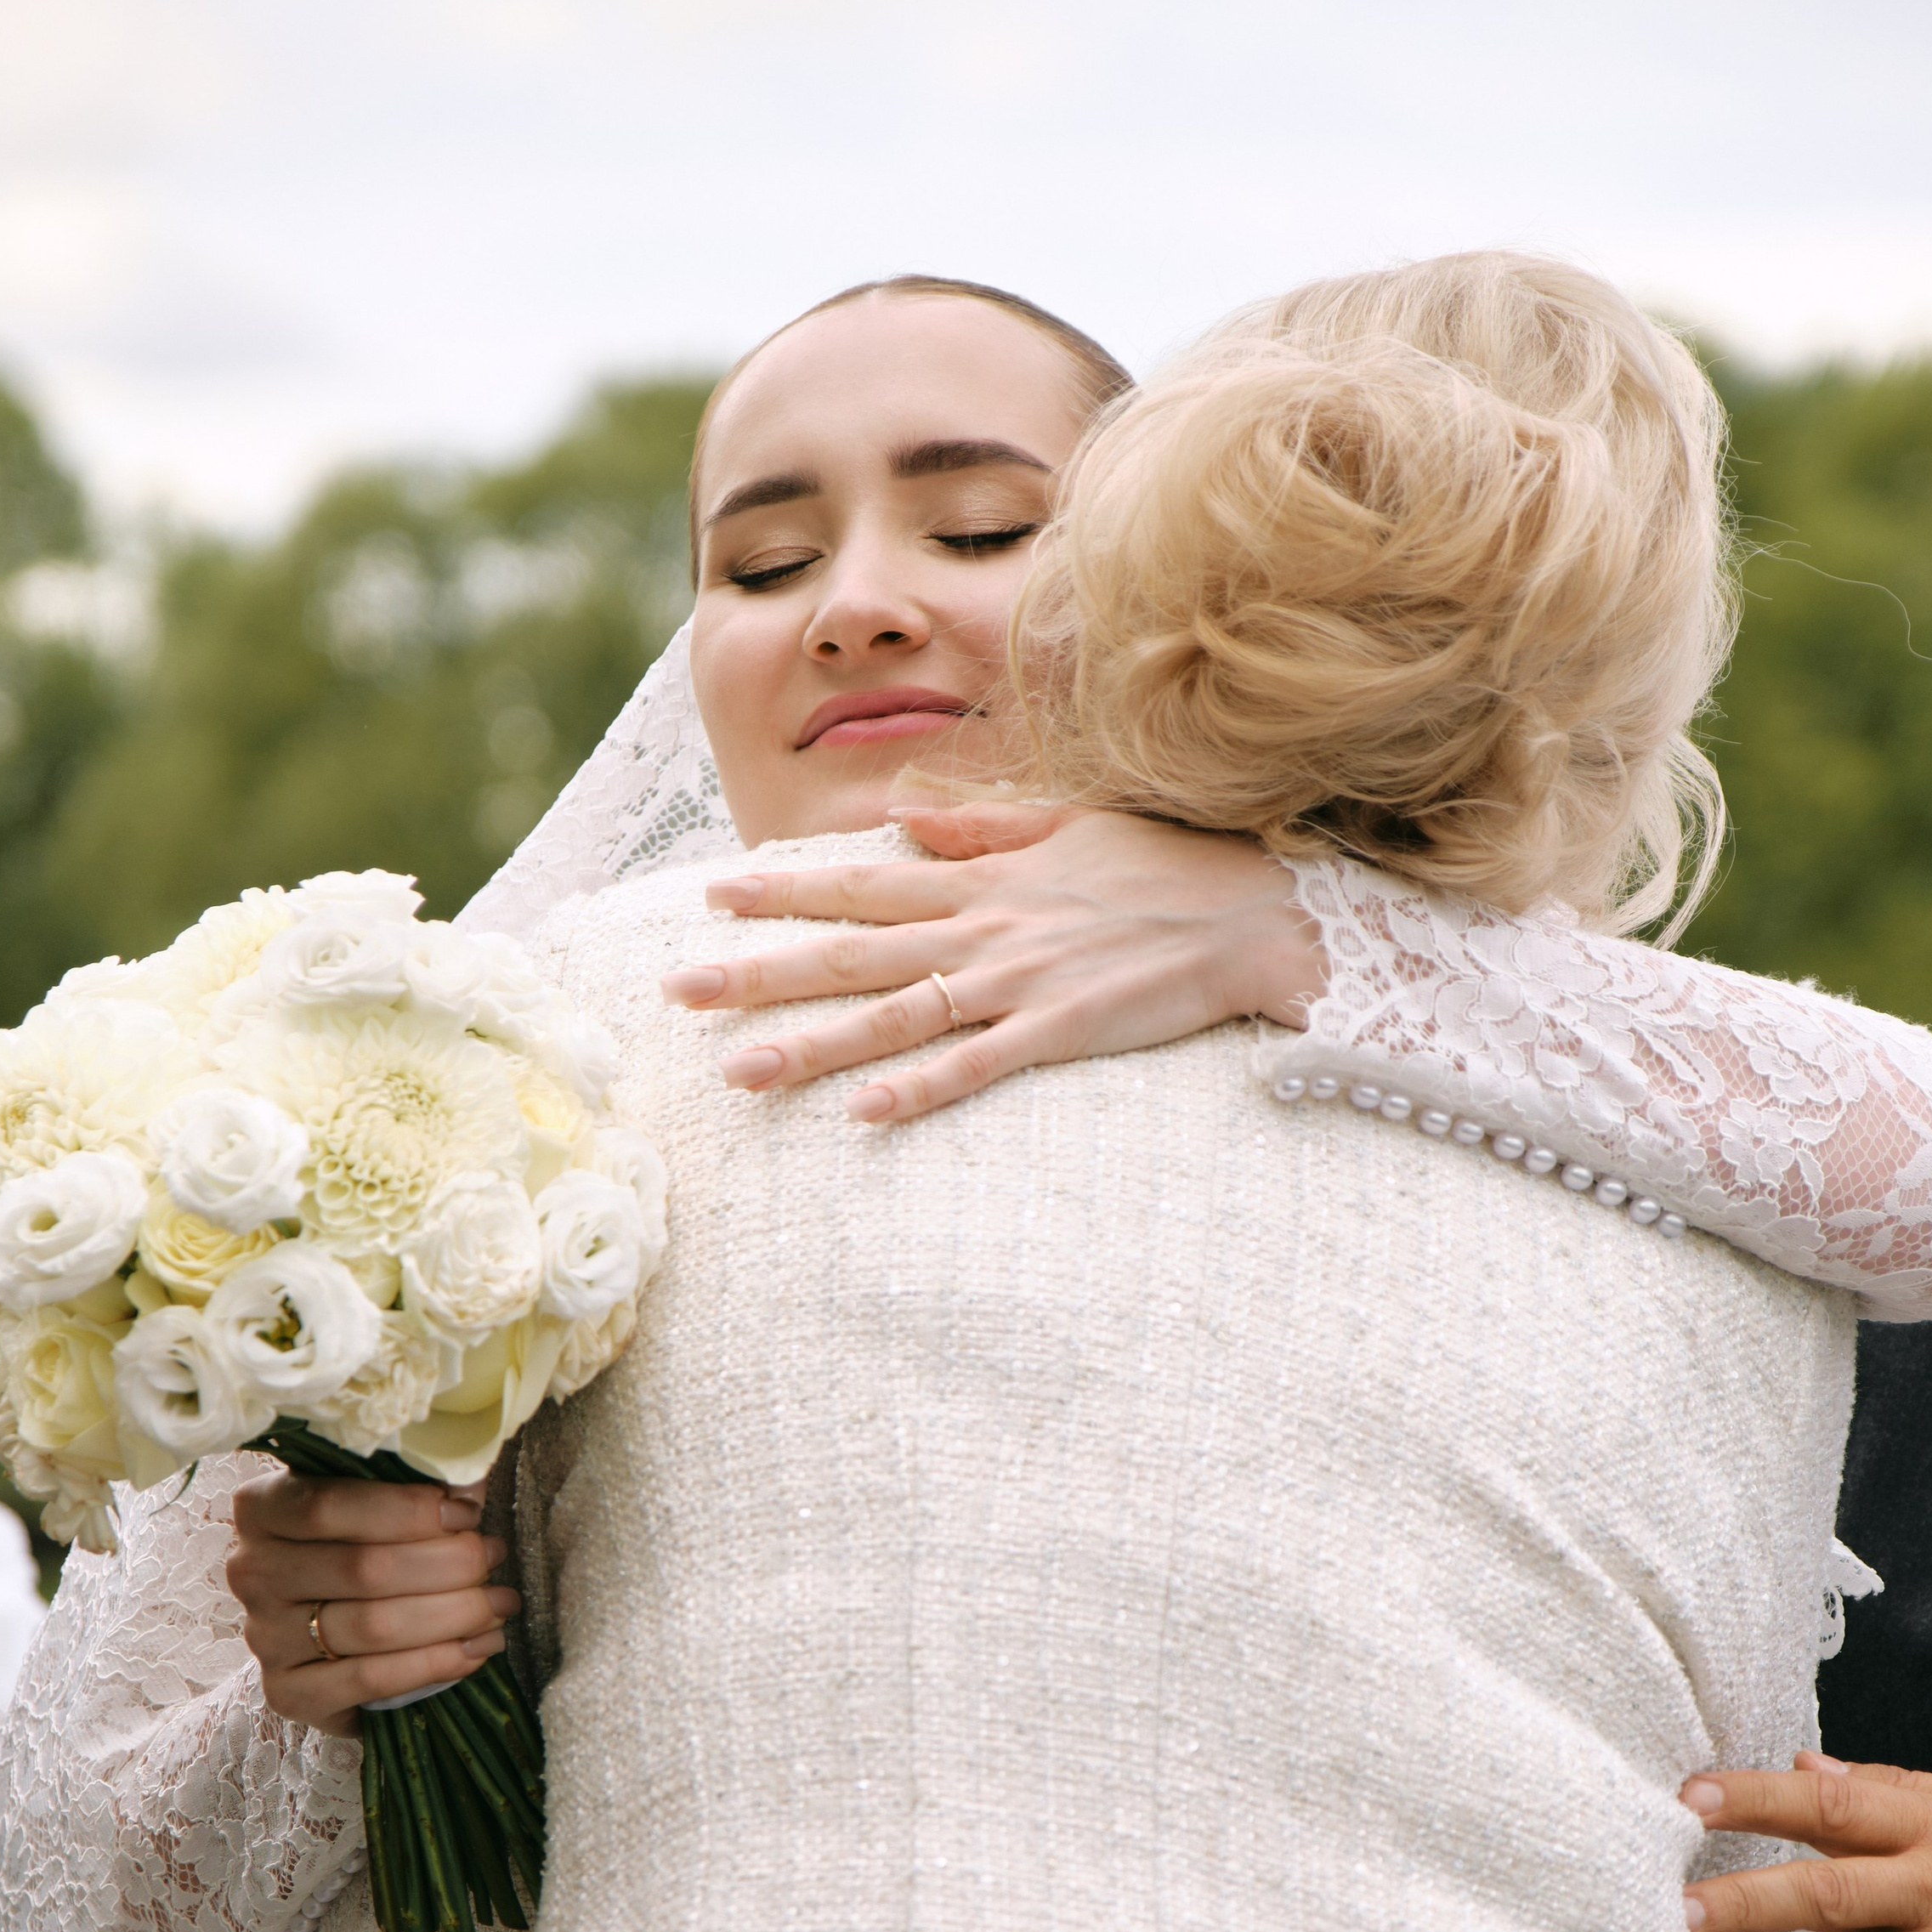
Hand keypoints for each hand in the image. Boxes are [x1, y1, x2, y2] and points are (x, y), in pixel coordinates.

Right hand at [226, 1472, 520, 1739]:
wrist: (331, 1635)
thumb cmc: (364, 1549)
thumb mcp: (376, 1502)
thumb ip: (413, 1484)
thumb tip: (469, 1481)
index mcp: (261, 1509)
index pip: (327, 1506)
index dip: (407, 1510)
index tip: (467, 1513)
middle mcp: (252, 1573)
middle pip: (363, 1568)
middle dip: (448, 1563)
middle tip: (494, 1557)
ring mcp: (265, 1637)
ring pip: (373, 1626)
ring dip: (454, 1614)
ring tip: (500, 1603)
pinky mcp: (287, 1693)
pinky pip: (370, 1680)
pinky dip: (435, 1664)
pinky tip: (476, 1649)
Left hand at [660, 804, 1327, 1122]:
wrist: (1254, 911)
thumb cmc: (1166, 867)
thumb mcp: (1066, 824)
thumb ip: (979, 826)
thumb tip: (904, 817)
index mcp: (979, 878)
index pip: (859, 881)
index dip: (781, 890)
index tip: (710, 897)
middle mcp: (982, 927)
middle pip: (849, 951)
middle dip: (758, 970)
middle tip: (676, 989)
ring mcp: (1017, 982)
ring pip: (893, 1016)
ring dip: (812, 1044)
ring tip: (737, 1070)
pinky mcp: (1059, 1030)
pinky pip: (976, 1067)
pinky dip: (920, 1089)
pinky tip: (864, 1114)